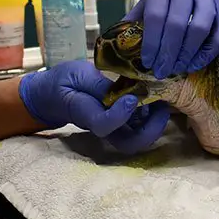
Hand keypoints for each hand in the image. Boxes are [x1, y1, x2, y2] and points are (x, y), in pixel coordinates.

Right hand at [19, 61, 170, 153]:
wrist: (54, 94)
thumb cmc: (64, 82)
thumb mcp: (78, 75)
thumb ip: (99, 84)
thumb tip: (124, 90)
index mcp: (85, 114)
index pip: (103, 125)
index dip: (119, 115)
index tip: (130, 97)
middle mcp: (102, 128)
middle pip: (128, 143)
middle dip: (150, 131)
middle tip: (163, 108)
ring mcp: (113, 128)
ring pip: (137, 138)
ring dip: (155, 124)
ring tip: (165, 101)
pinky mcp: (121, 124)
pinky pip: (139, 127)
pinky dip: (152, 117)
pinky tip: (158, 99)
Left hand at [126, 0, 218, 77]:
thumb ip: (140, 11)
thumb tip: (120, 40)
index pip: (155, 14)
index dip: (151, 42)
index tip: (148, 62)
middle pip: (176, 24)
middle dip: (167, 53)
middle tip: (161, 71)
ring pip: (199, 29)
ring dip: (187, 54)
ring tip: (177, 68)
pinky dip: (207, 53)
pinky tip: (195, 63)